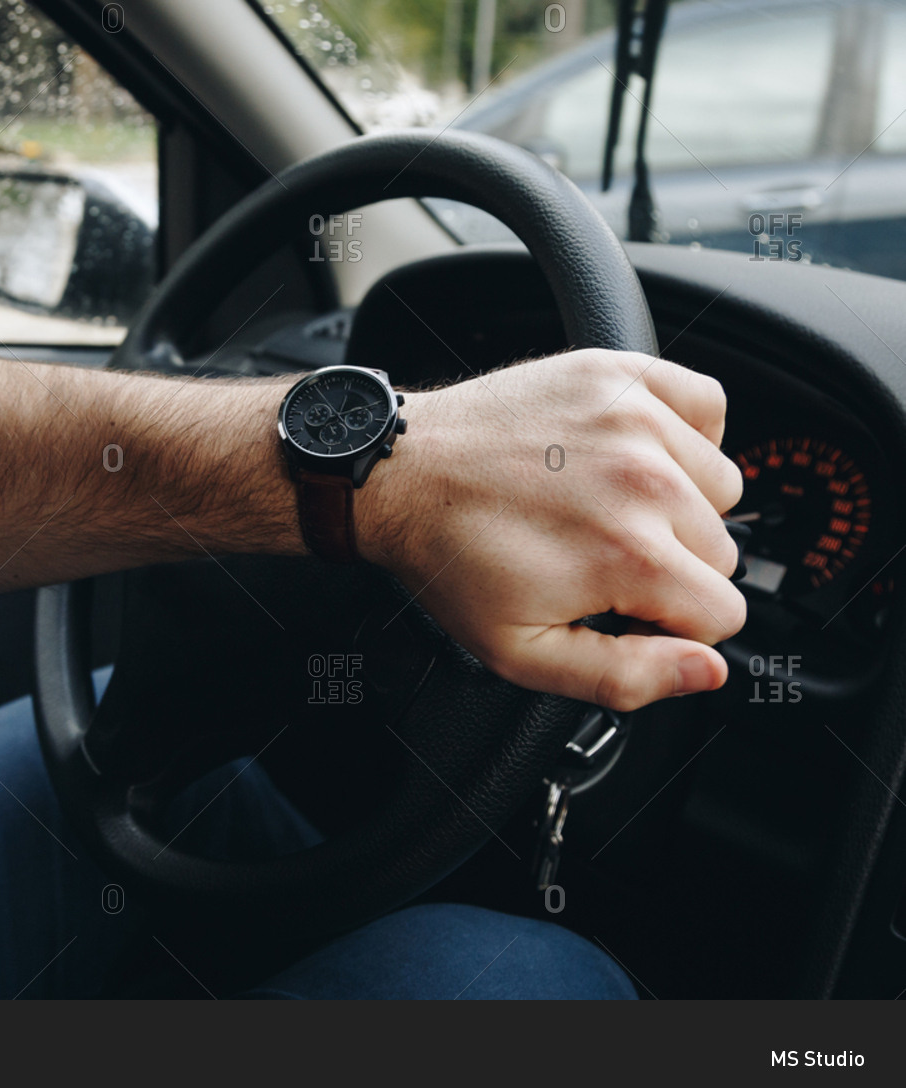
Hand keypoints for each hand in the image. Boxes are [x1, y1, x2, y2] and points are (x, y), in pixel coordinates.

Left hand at [356, 349, 745, 710]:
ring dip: (679, 502)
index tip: (622, 608)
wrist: (401, 475)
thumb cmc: (452, 557)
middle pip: (721, 552)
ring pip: (721, 485)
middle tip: (599, 556)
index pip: (721, 612)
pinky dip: (684, 432)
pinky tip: (632, 454)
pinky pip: (709, 405)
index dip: (670, 624)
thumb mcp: (521, 651)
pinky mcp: (619, 375)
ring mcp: (636, 420)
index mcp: (629, 555)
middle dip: (671, 567)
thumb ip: (624, 676)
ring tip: (606, 504)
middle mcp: (645, 482)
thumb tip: (705, 669)